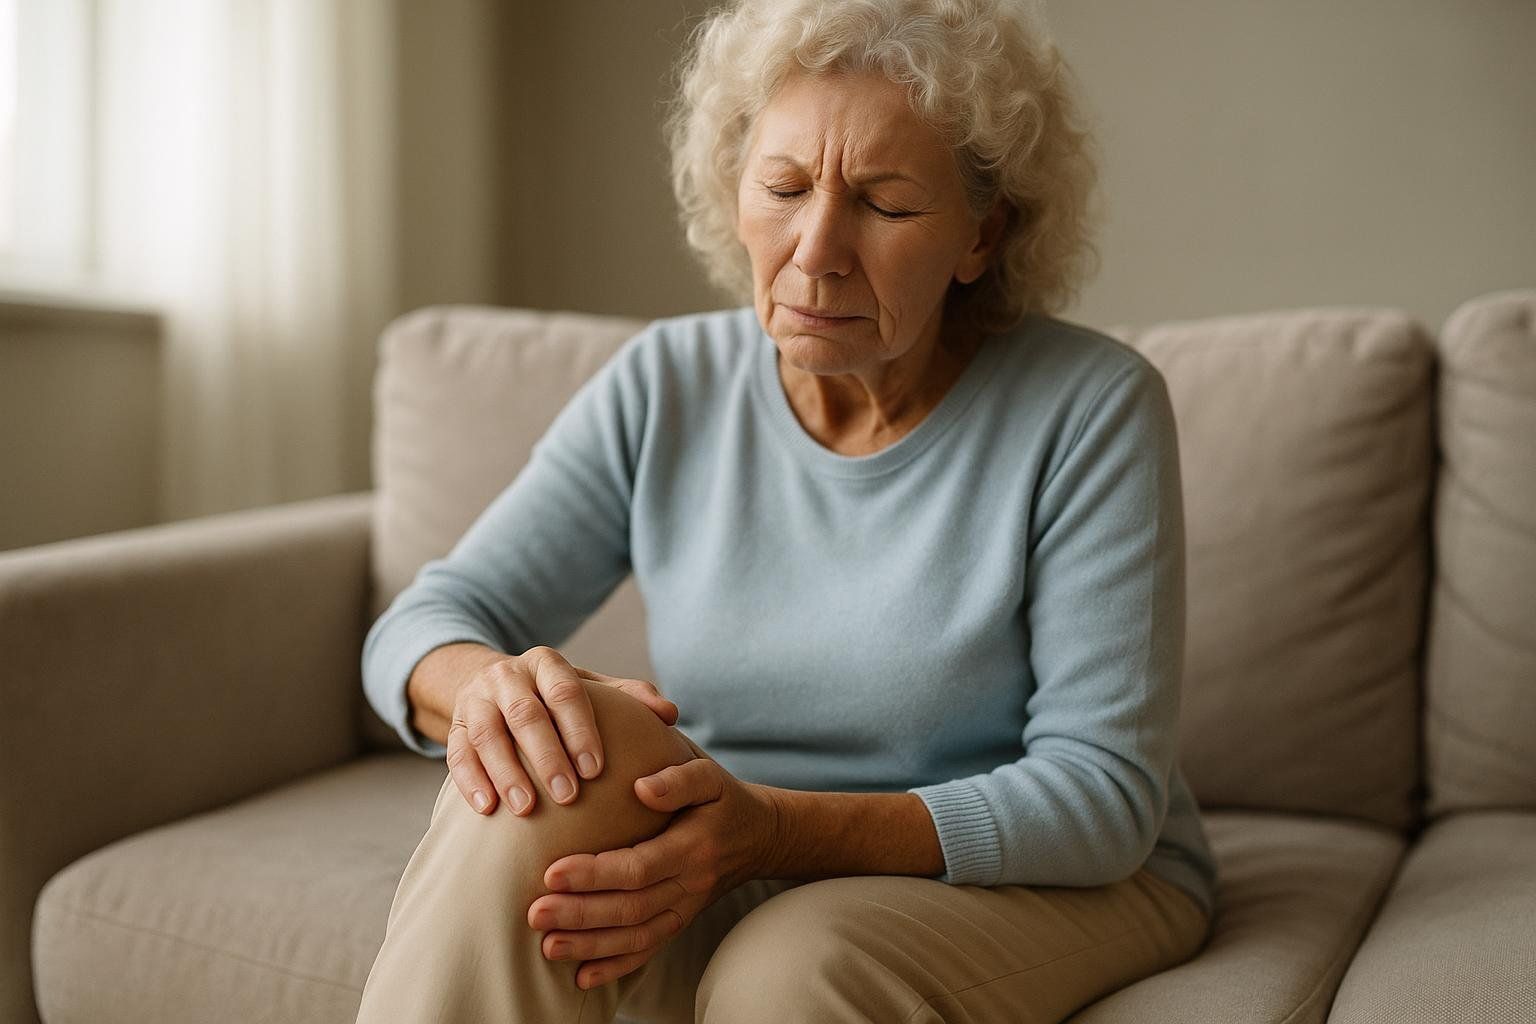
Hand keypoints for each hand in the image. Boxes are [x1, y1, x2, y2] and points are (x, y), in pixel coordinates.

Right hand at [446, 645, 678, 815]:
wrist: (488, 684)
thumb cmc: (553, 695)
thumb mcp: (587, 686)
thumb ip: (627, 697)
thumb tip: (670, 715)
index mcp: (546, 663)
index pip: (565, 691)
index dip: (580, 729)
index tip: (596, 768)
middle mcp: (507, 676)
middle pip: (525, 714)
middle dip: (546, 755)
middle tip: (567, 795)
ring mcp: (475, 700)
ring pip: (486, 734)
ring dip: (505, 772)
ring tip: (525, 809)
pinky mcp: (452, 726)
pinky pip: (456, 753)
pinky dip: (471, 781)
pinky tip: (487, 810)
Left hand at [526, 755, 782, 990]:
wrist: (760, 837)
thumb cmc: (723, 800)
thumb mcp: (710, 776)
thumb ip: (679, 780)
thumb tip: (641, 788)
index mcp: (693, 847)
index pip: (639, 867)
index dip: (595, 874)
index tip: (552, 873)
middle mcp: (690, 884)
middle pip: (630, 908)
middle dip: (580, 915)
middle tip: (535, 914)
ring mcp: (685, 908)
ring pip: (636, 935)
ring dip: (590, 946)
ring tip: (547, 947)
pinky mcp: (680, 922)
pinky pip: (649, 950)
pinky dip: (616, 967)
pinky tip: (582, 977)